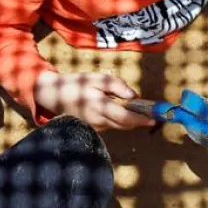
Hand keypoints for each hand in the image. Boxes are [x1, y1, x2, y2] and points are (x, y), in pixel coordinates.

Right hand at [33, 71, 152, 130]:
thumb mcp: (97, 78)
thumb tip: (134, 96)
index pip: (125, 118)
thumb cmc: (77, 84)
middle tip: (151, 112)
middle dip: (139, 120)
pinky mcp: (92, 129)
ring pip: (118, 125)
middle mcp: (98, 121)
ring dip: (128, 119)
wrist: (54, 95)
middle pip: (125, 125)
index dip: (141, 120)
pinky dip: (118, 119)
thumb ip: (116, 86)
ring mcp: (95, 127)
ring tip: (133, 107)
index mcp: (99, 107)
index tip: (153, 118)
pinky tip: (116, 109)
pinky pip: (110, 125)